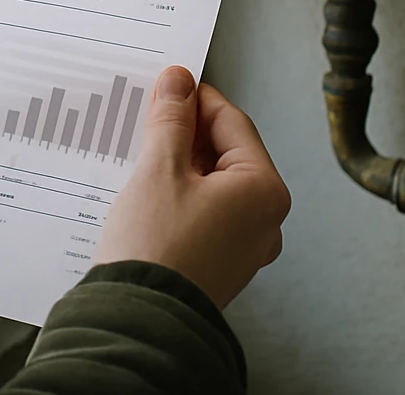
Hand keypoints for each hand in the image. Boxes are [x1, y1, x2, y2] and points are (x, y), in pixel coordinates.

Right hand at [95, 65, 290, 308]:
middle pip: (225, 154)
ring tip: (141, 155)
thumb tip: (178, 82)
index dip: (196, 99)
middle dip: (185, 135)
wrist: (140, 322)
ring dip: (179, 166)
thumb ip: (171, 121)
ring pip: (212, 185)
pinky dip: (179, 196)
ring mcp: (244, 246)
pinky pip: (204, 214)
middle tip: (148, 119)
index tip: (167, 86)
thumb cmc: (156, 250)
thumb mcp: (160, 170)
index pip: (232, 123)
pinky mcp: (219, 263)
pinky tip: (147, 191)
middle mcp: (264, 220)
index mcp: (264, 191)